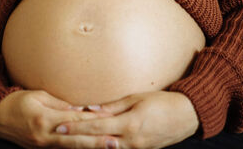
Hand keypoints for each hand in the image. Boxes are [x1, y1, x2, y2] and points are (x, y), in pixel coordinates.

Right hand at [0, 89, 116, 148]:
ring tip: (107, 148)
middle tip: (115, 143)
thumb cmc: (18, 101)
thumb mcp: (38, 95)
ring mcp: (43, 146)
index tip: (110, 120)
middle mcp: (44, 136)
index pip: (74, 120)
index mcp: (44, 119)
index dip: (93, 120)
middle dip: (96, 142)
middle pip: (76, 140)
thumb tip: (81, 109)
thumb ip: (60, 103)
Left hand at [51, 90, 199, 148]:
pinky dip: (101, 148)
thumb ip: (112, 106)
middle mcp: (130, 140)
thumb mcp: (137, 98)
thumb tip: (90, 109)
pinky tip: (89, 146)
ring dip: (86, 146)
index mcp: (129, 124)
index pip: (96, 126)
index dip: (76, 127)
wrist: (187, 117)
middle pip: (96, 141)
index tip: (59, 126)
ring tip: (67, 143)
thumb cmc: (162, 102)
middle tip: (55, 136)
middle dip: (75, 140)